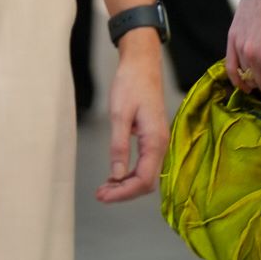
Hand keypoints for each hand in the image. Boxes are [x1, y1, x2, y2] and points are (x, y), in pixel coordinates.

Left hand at [98, 32, 168, 205]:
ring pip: (146, 174)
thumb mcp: (119, 115)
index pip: (145, 179)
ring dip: (126, 185)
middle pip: (147, 181)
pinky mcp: (153, 137)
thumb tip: (117, 176)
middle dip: (124, 193)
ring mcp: (158, 141)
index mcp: (155, 139)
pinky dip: (130, 174)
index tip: (103, 196)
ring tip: (103, 188)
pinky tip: (114, 175)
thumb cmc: (131, 84)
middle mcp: (161, 143)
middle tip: (99, 195)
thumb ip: (119, 147)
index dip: (124, 193)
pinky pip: (145, 164)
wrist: (142, 63)